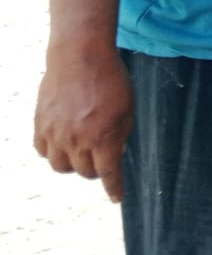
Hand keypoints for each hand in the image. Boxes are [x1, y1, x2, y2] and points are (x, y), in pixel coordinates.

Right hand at [34, 45, 133, 202]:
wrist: (80, 57)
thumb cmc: (110, 80)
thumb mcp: (127, 109)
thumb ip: (120, 135)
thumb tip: (114, 154)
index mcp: (103, 136)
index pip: (108, 172)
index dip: (114, 187)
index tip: (117, 197)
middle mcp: (77, 139)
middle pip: (85, 172)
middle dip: (96, 169)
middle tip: (100, 157)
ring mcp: (56, 133)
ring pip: (61, 166)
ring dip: (73, 163)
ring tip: (81, 150)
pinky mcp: (40, 124)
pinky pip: (43, 151)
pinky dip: (54, 152)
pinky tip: (62, 143)